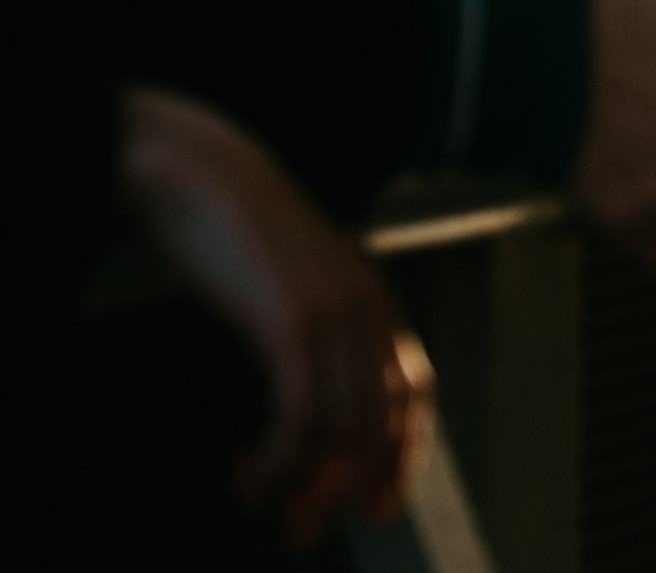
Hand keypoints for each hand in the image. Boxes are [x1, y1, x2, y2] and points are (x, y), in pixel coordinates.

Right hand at [121, 90, 431, 544]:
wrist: (198, 169)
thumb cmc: (231, 229)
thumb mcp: (288, 281)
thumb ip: (309, 324)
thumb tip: (304, 388)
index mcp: (374, 295)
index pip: (414, 387)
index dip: (404, 450)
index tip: (380, 503)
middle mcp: (370, 306)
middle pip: (385, 419)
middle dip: (353, 485)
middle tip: (308, 529)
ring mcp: (336, 313)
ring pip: (348, 428)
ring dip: (307, 483)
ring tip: (267, 507)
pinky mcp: (293, 322)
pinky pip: (303, 416)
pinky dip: (281, 460)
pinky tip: (250, 475)